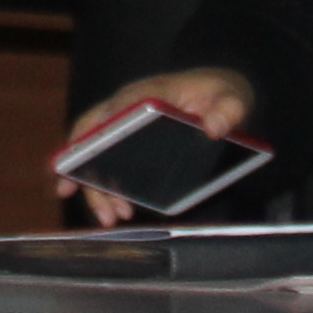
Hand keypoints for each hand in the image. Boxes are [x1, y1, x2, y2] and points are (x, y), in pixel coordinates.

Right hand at [62, 68, 252, 226]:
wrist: (220, 95)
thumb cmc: (221, 93)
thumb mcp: (233, 98)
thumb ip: (228, 111)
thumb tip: (213, 127)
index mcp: (148, 93)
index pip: (114, 110)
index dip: (94, 134)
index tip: (80, 160)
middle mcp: (127, 108)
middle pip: (91, 136)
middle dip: (82, 170)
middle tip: (98, 207)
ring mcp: (124, 127)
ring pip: (94, 155)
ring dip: (96, 188)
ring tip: (111, 219)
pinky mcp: (128, 144)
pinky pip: (107, 165)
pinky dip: (106, 189)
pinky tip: (116, 211)